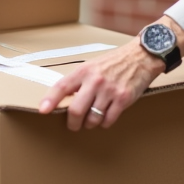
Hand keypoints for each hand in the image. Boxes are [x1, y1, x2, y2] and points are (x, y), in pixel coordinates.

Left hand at [38, 40, 164, 130]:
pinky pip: (108, 120)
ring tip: (92, 120)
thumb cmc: (114, 62)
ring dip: (90, 124)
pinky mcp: (123, 99)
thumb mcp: (92, 66)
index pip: (62, 86)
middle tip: (73, 126)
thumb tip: (64, 99)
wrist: (140, 57)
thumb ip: (78, 81)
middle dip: (73, 123)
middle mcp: (95, 80)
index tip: (43, 110)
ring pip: (92, 119)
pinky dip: (104, 123)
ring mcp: (109, 90)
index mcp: (84, 71)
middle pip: (76, 110)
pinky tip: (105, 117)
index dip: (50, 100)